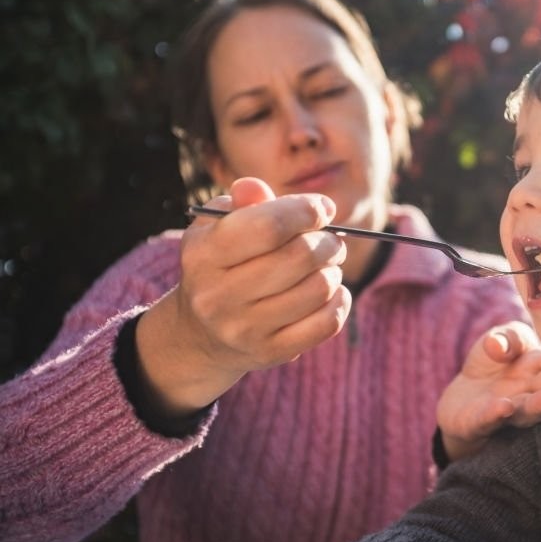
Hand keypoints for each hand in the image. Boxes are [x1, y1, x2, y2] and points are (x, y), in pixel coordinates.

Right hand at [136, 177, 351, 415]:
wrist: (201, 333)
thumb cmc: (221, 264)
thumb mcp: (219, 228)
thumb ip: (242, 203)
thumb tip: (257, 188)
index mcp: (203, 255)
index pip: (268, 227)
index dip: (306, 211)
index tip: (323, 208)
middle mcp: (218, 295)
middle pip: (299, 257)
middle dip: (328, 242)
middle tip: (331, 240)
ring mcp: (244, 329)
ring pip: (318, 289)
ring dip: (333, 271)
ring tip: (326, 266)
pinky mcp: (270, 353)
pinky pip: (326, 323)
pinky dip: (339, 301)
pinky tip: (330, 291)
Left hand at [437, 322, 540, 459]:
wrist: (460, 400)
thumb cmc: (491, 368)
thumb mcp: (500, 340)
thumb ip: (507, 337)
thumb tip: (503, 347)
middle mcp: (532, 391)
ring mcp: (508, 410)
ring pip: (529, 408)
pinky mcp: (479, 422)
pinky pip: (488, 418)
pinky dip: (496, 414)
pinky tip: (504, 408)